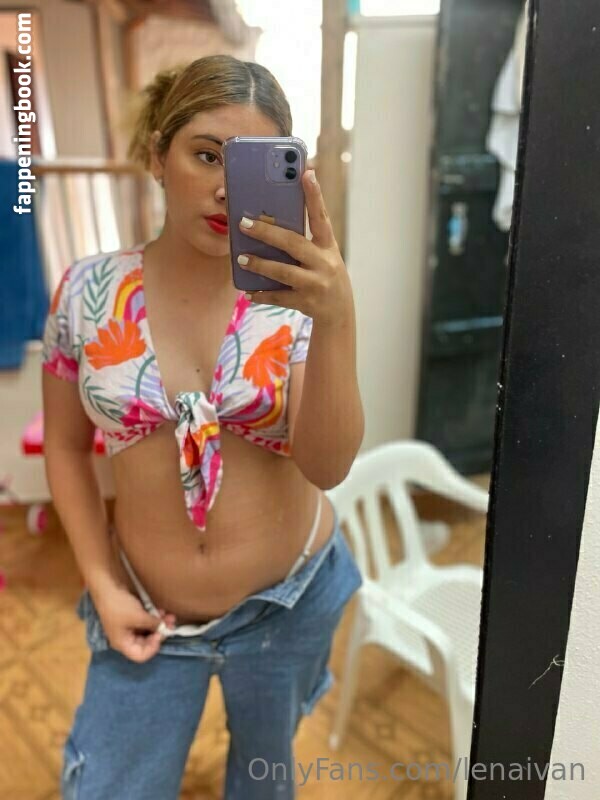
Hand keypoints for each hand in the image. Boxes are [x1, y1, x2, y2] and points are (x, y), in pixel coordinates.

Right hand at [91, 581, 176, 662]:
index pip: (140, 656)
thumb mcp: (138, 616)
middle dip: (159, 633)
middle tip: (171, 624)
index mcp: (123, 643)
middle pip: (145, 643)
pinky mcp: (130, 617)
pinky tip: (161, 611)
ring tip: (170, 616)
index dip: (153, 648)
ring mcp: (128, 627)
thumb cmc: (119, 606)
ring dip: (159, 624)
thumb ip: (153, 624)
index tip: (160, 635)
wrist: (107, 587)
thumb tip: (164, 628)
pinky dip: (153, 618)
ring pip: (147, 631)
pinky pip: (144, 622)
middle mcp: (125, 638)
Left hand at [236, 169, 353, 328]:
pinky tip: (248, 292)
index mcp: (328, 246)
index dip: (314, 195)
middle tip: (244, 223)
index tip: (306, 173)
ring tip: (241, 258)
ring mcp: (315, 284)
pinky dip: (261, 295)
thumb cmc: (325, 275)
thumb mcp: (323, 254)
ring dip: (260, 264)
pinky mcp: (306, 302)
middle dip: (267, 233)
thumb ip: (305, 239)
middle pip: (293, 243)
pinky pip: (279, 297)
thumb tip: (271, 220)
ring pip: (283, 271)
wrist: (340, 312)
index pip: (321, 217)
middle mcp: (324, 263)